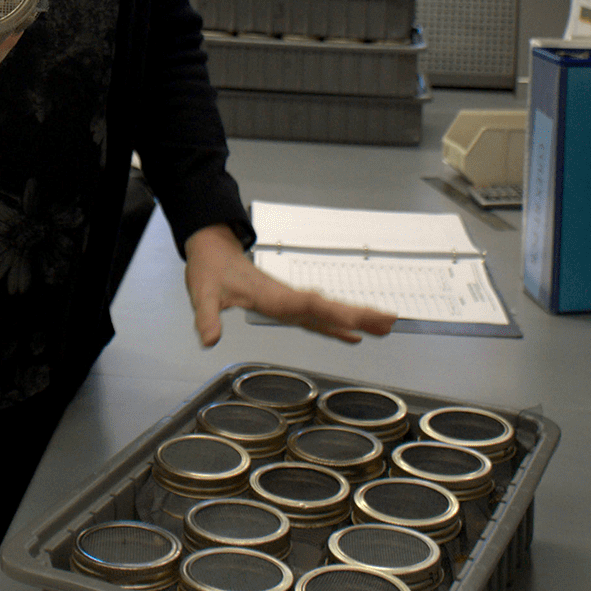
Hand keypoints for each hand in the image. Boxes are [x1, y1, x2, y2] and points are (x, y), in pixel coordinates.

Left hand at [183, 224, 398, 346]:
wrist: (212, 250)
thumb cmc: (209, 269)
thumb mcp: (202, 293)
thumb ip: (206, 317)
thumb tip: (208, 340)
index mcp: (271, 295)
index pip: (307, 304)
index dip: (331, 312)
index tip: (355, 321)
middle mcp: (287, 298)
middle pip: (328, 307)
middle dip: (358, 314)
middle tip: (389, 322)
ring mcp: (290, 302)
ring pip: (329, 312)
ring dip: (357, 318)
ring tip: (386, 327)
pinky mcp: (288, 306)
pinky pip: (318, 318)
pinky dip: (337, 326)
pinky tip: (354, 336)